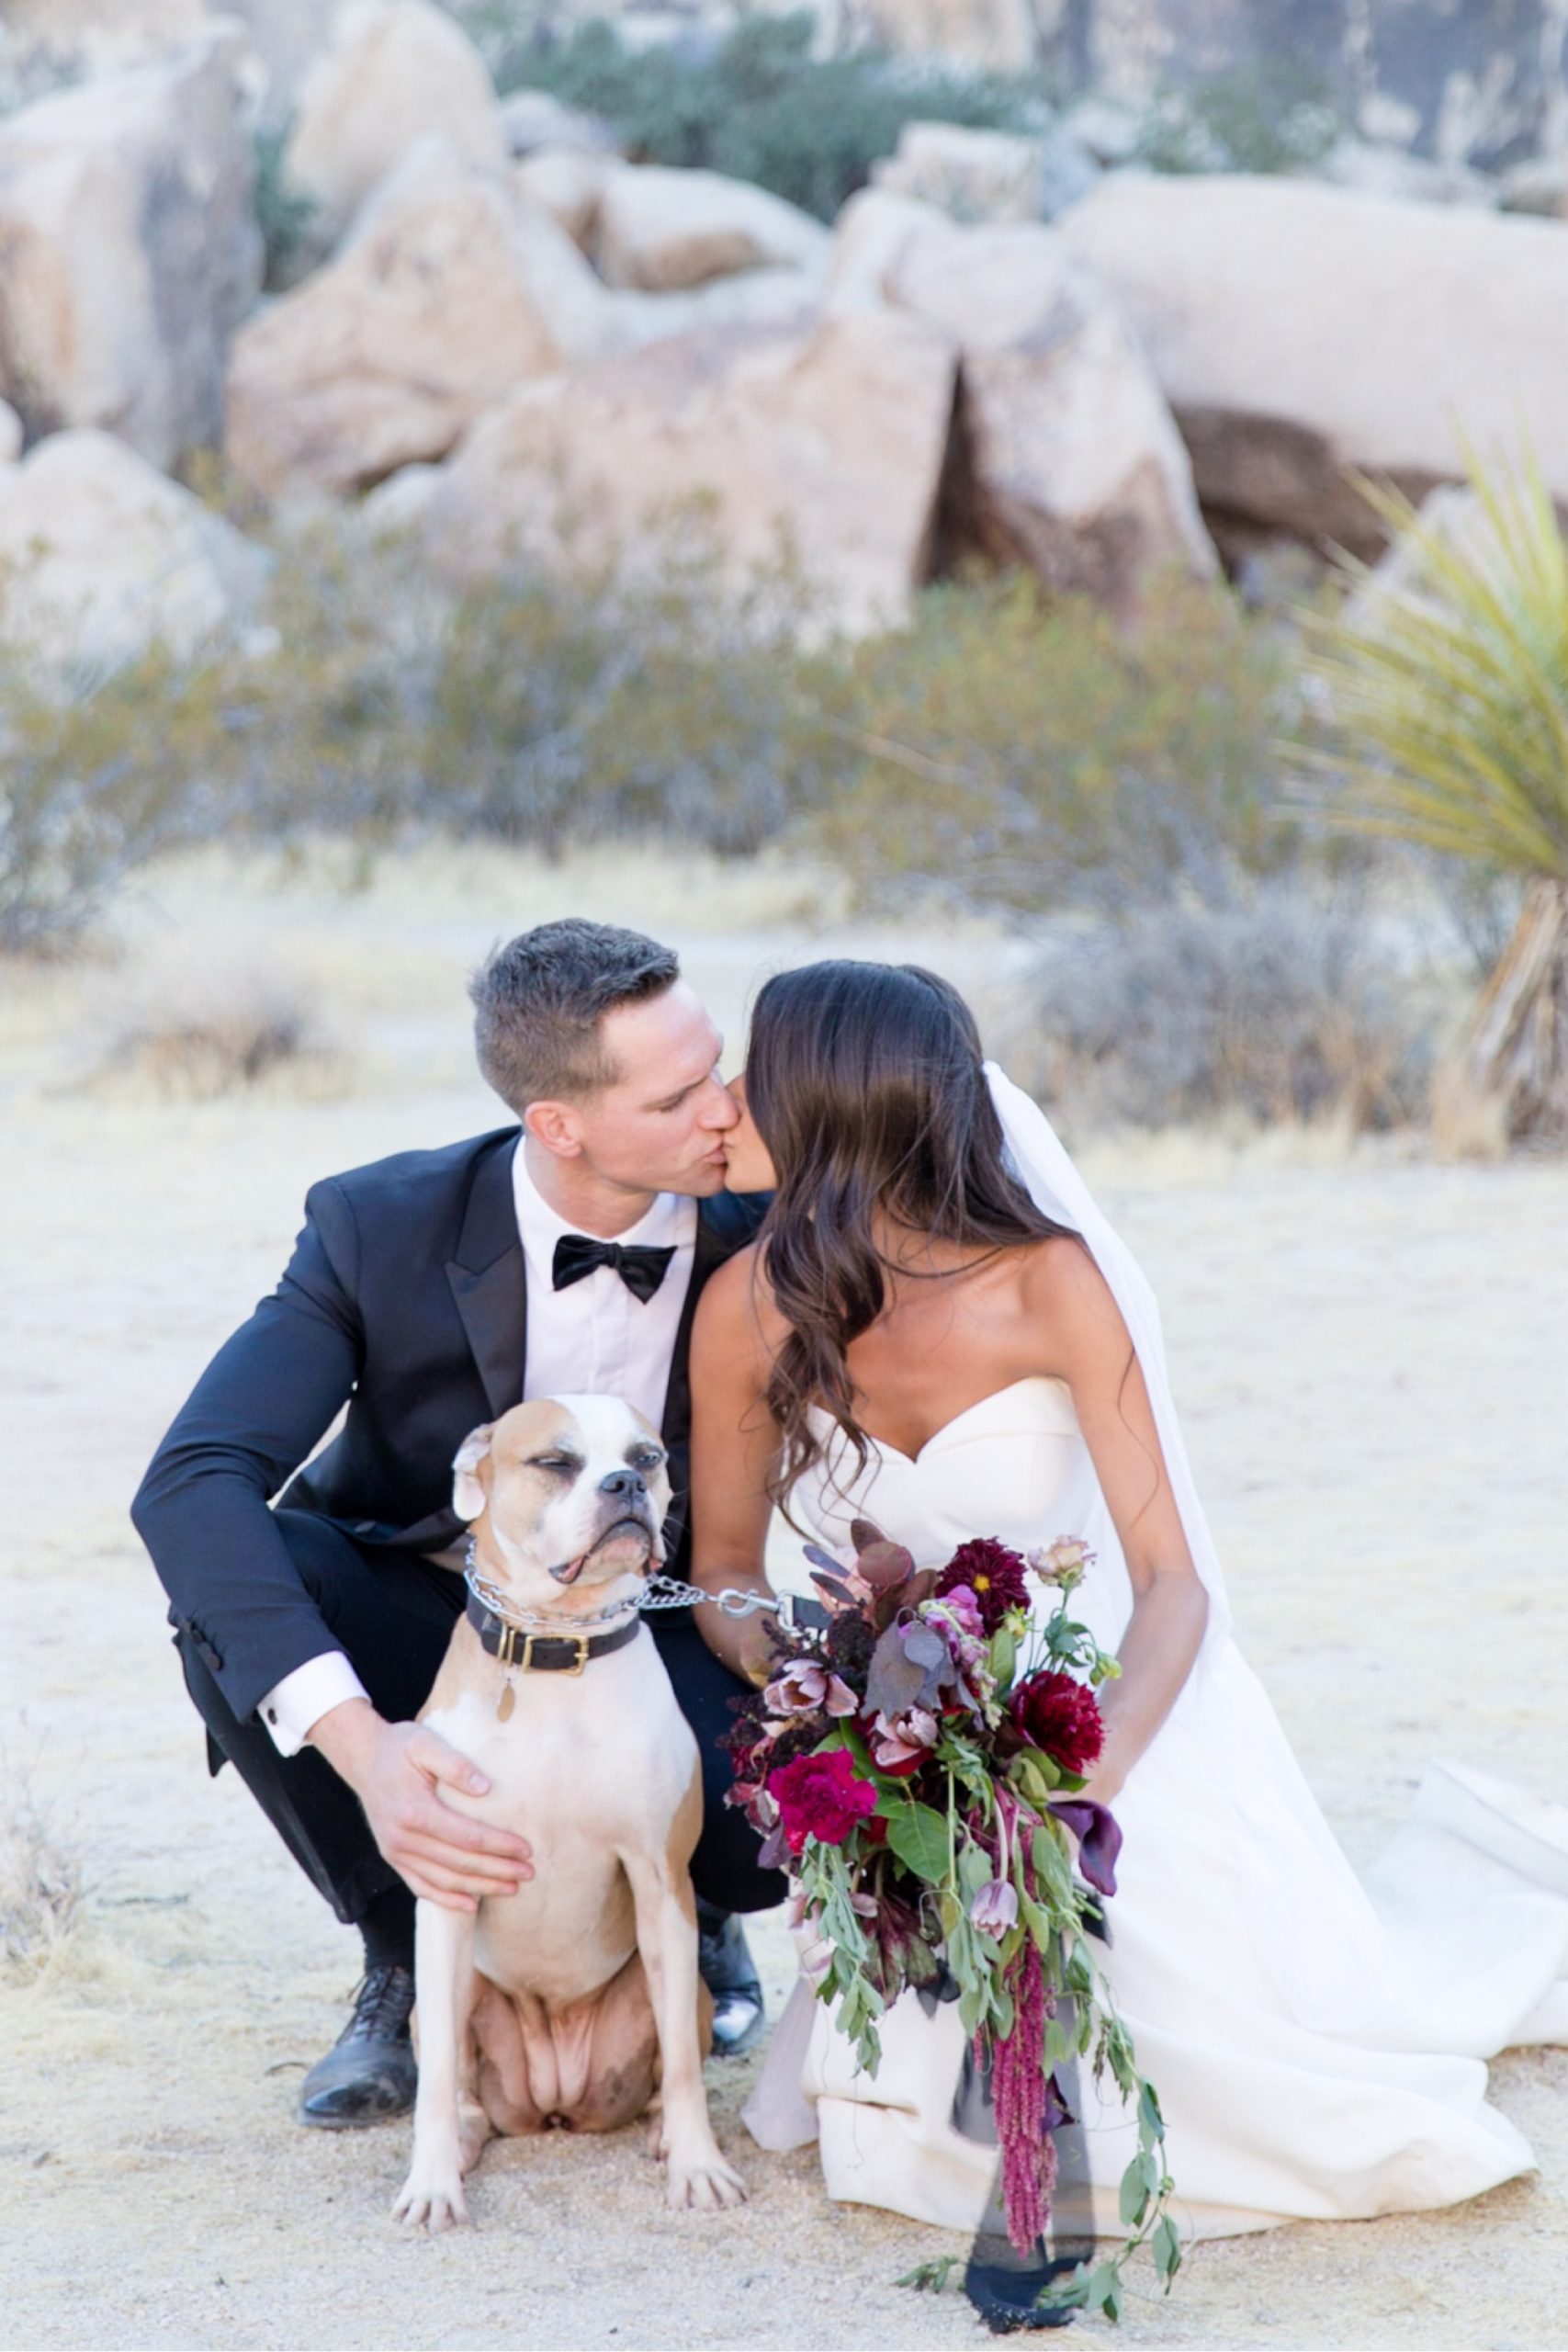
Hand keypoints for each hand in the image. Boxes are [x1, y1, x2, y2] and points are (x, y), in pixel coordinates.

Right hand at [311, 1702, 533, 1911]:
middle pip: (459, 1863)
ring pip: (443, 1880)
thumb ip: (455, 1765)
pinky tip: (471, 1904)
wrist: (363, 1758)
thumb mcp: (426, 1743)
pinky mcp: (393, 1857)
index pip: (467, 1836)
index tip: (526, 1849)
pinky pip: (421, 1886)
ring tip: (510, 1888)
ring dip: (479, 1888)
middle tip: (528, 1873)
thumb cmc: (400, 1748)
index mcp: (415, 1811)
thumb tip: (485, 1787)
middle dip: (497, 1871)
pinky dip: (446, 1899)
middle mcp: (404, 1838)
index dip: (499, 1846)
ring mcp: (396, 1852)